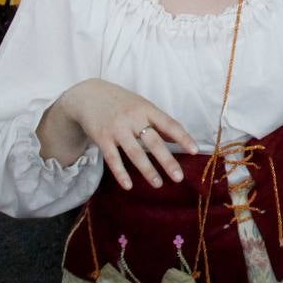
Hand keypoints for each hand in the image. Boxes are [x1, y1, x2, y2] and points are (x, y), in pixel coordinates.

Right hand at [56, 79, 197, 189]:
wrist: (87, 96)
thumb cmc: (121, 103)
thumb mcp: (142, 106)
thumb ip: (158, 122)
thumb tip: (177, 139)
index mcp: (147, 109)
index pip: (170, 124)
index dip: (183, 138)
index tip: (195, 151)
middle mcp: (133, 118)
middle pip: (154, 142)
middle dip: (167, 161)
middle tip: (179, 177)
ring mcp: (117, 129)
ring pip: (135, 153)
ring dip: (148, 170)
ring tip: (158, 184)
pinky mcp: (102, 138)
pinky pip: (113, 158)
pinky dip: (121, 173)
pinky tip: (128, 186)